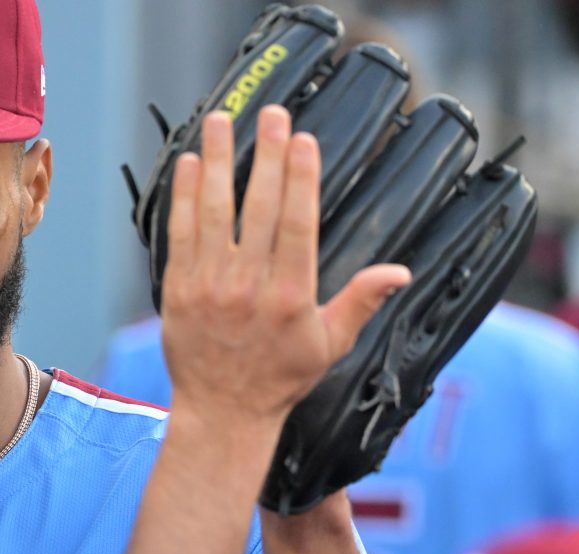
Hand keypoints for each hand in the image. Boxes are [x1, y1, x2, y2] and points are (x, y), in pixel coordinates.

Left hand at [159, 105, 410, 424]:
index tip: (304, 140)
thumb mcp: (330, 344)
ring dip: (218, 163)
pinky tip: (190, 164)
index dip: (301, 179)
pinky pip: (181, 233)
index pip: (298, 225)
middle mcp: (249, 287)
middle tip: (272, 115)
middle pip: (259, 209)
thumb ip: (361, 302)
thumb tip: (400, 272)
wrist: (222, 412)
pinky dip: (184, 197)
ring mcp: (210, 286)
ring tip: (221, 122)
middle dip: (267, 157)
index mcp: (291, 297)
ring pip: (214, 212)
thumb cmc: (280, 378)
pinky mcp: (179, 290)